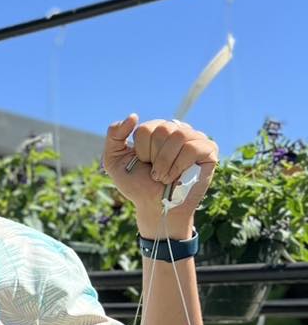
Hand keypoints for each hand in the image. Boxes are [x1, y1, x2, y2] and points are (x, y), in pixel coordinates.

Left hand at [104, 114, 218, 237]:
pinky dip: (179, 165)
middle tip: (155, 172)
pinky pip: (193, 147)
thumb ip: (114, 136)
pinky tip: (177, 176)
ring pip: (179, 135)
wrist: (154, 207)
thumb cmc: (137, 185)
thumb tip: (133, 116)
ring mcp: (195, 138)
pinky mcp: (209, 150)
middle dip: (153, 157)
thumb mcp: (115, 161)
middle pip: (162, 129)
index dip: (140, 151)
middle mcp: (177, 130)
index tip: (143, 164)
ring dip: (165, 163)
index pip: (146, 128)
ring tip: (163, 177)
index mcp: (157, 130)